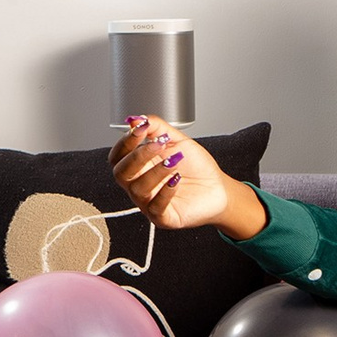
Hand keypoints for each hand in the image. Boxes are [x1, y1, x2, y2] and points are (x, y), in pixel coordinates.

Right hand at [110, 116, 263, 236]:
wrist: (218, 188)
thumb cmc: (195, 167)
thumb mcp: (177, 140)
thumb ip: (156, 127)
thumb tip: (135, 119)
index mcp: (138, 166)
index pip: (118, 155)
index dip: (125, 141)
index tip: (140, 128)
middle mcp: (139, 184)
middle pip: (121, 172)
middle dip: (138, 156)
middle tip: (159, 144)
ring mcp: (148, 202)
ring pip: (138, 189)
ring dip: (155, 171)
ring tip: (175, 161)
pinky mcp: (162, 217)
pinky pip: (155, 207)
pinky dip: (165, 191)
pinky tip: (177, 180)